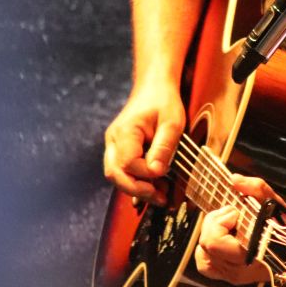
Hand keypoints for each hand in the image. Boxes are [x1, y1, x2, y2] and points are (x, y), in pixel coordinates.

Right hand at [103, 81, 184, 204]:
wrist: (153, 87)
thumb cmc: (164, 102)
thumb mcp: (172, 122)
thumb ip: (164, 146)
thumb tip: (156, 172)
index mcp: (124, 132)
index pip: (128, 163)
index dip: (145, 174)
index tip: (164, 174)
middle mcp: (113, 141)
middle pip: (116, 174)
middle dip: (138, 190)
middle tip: (161, 198)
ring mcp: (114, 146)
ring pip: (117, 176)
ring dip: (137, 189)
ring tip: (160, 197)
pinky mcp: (120, 150)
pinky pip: (122, 172)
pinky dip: (135, 184)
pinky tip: (150, 193)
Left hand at [194, 175, 278, 284]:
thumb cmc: (284, 226)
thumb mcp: (274, 202)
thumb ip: (255, 188)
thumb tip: (235, 180)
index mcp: (252, 253)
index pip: (214, 241)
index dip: (221, 221)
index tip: (236, 213)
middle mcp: (239, 270)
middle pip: (206, 243)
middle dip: (215, 223)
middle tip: (232, 216)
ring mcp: (232, 276)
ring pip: (202, 254)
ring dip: (212, 236)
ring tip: (228, 228)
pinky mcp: (226, 277)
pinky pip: (204, 264)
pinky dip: (207, 251)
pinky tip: (221, 240)